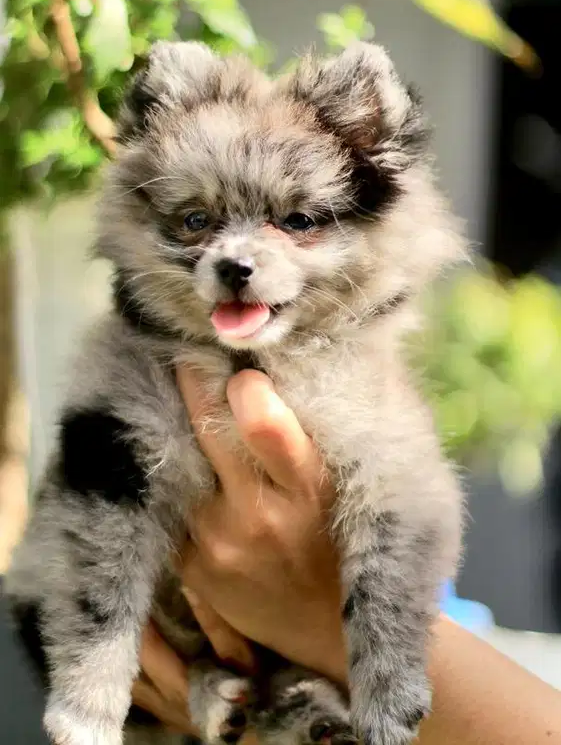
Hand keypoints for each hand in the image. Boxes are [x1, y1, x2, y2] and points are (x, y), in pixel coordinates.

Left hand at [178, 368, 344, 683]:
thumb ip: (308, 432)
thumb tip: (271, 363)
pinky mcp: (190, 564)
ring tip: (180, 397)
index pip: (266, 427)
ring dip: (179, 424)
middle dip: (194, 381)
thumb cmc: (342, 538)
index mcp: (310, 487)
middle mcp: (260, 512)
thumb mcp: (344, 486)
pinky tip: (181, 458)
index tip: (241, 367)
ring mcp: (218, 540)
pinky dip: (174, 473)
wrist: (326, 633)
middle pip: (208, 427)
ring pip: (182, 457)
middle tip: (189, 353)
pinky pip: (173, 498)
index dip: (244, 388)